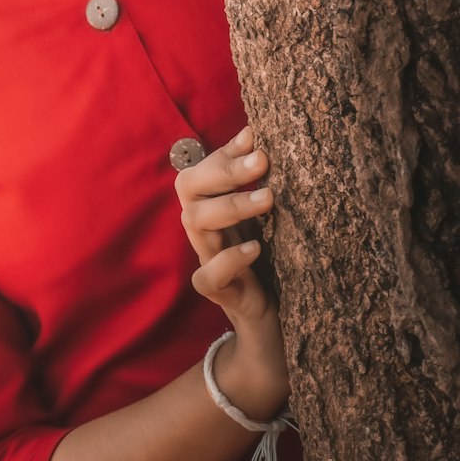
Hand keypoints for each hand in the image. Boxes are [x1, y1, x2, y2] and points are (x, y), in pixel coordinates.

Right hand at [175, 125, 289, 416]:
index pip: (204, 167)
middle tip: (263, 161)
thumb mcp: (270, 221)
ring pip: (194, 222)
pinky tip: (254, 249)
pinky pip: (206, 275)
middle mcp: (205, 228)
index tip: (255, 136)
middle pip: (188, 187)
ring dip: (229, 206)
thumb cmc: (273, 263)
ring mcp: (207, 258)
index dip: (224, 150)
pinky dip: (228, 260)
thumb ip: (263, 186)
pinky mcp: (216, 292)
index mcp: (214, 206)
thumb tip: (268, 138)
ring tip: (267, 198)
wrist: (272, 325)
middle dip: (223, 169)